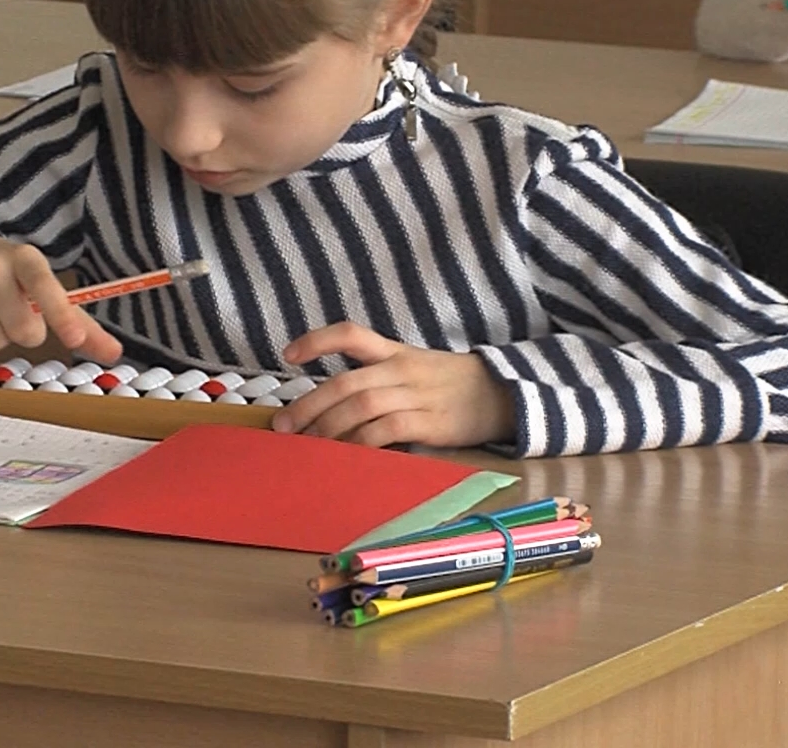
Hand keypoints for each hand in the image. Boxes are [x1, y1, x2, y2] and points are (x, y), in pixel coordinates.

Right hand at [0, 235, 121, 363]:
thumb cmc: (9, 276)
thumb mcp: (42, 286)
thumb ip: (79, 321)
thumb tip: (115, 354)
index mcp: (24, 257)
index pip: (44, 285)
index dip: (60, 313)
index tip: (75, 340)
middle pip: (21, 330)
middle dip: (24, 334)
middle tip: (14, 314)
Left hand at [271, 322, 513, 448]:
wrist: (504, 394)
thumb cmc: (450, 385)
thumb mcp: (415, 367)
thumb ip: (377, 378)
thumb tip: (329, 406)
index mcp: (395, 352)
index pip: (351, 334)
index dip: (317, 341)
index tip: (287, 355)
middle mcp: (402, 369)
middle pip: (346, 382)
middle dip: (309, 404)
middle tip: (283, 426)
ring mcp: (416, 394)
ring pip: (361, 406)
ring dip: (329, 427)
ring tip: (307, 444)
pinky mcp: (430, 421)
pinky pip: (387, 430)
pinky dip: (361, 442)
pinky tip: (345, 454)